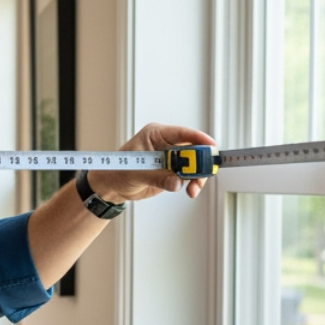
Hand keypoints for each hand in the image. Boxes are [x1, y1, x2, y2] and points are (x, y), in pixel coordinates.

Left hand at [85, 123, 217, 202]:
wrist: (113, 186)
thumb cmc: (118, 172)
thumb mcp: (136, 174)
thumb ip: (158, 178)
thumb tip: (176, 182)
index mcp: (156, 135)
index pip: (182, 133)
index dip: (199, 138)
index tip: (211, 146)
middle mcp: (166, 144)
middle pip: (193, 149)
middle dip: (200, 163)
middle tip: (202, 175)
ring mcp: (171, 158)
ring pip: (194, 164)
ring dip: (197, 177)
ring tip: (193, 189)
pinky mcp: (172, 172)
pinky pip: (189, 176)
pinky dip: (192, 183)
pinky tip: (189, 191)